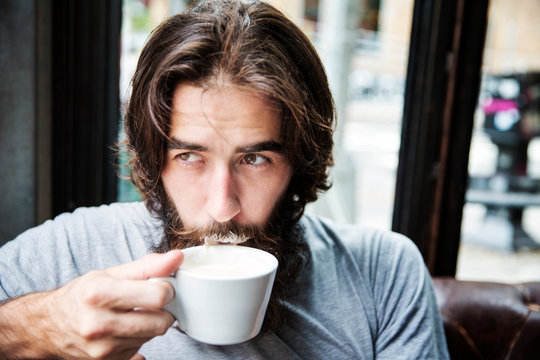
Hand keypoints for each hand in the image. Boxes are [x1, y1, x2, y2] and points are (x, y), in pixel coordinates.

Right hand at [0, 251, 182, 359]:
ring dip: (151, 324)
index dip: (167, 290)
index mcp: (99, 294)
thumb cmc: (83, 295)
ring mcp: (102, 349)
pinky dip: (139, 338)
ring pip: (152, 337)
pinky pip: (140, 350)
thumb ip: (147, 265)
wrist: (49, 326)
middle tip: (154, 302)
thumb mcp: (111, 273)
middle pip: (160, 322)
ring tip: (135, 314)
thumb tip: (176, 258)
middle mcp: (98, 324)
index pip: (157, 296)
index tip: (162, 286)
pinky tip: (126, 328)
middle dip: (164, 311)